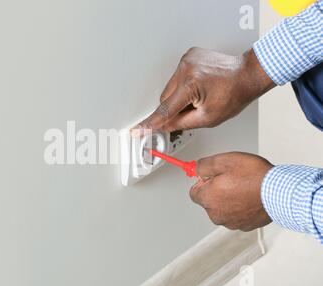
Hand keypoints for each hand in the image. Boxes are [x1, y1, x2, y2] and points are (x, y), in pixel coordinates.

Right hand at [135, 48, 274, 131]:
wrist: (247, 74)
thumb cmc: (235, 94)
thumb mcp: (208, 118)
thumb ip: (181, 123)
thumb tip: (164, 127)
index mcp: (190, 85)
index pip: (164, 110)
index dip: (150, 123)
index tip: (138, 129)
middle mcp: (185, 69)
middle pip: (165, 98)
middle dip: (174, 108)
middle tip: (192, 110)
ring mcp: (187, 60)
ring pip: (170, 87)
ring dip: (179, 96)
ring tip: (200, 95)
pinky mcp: (189, 56)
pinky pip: (177, 76)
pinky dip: (183, 84)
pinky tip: (199, 85)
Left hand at [190, 152, 273, 231]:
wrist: (280, 192)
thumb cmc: (254, 177)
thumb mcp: (223, 161)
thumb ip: (203, 165)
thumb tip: (197, 169)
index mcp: (207, 199)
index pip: (194, 191)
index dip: (204, 181)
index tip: (213, 176)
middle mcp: (216, 214)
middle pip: (209, 200)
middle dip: (217, 190)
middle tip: (232, 179)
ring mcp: (231, 222)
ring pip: (223, 208)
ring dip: (230, 199)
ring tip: (245, 187)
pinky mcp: (245, 225)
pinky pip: (237, 214)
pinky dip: (241, 207)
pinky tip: (251, 197)